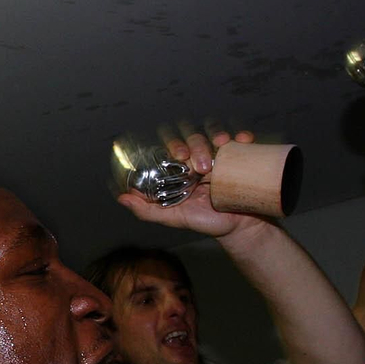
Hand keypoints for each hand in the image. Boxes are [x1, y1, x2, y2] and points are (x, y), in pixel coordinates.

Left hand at [117, 125, 276, 240]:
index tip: (179, 155)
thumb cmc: (207, 222)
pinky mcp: (238, 158)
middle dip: (195, 146)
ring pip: (213, 134)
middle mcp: (199, 159)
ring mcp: (219, 157)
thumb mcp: (175, 218)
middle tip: (200, 166)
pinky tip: (242, 140)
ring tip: (221, 147)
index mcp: (182, 169)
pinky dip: (241, 137)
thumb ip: (148, 210)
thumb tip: (122, 198)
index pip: (173, 146)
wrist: (239, 229)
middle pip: (193, 138)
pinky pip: (239, 141)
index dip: (174, 144)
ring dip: (215, 136)